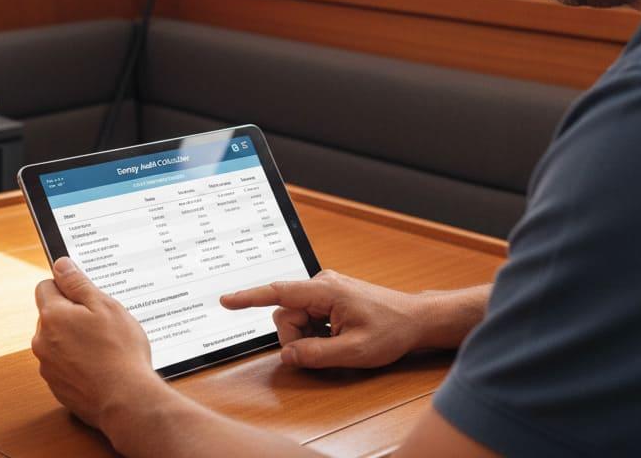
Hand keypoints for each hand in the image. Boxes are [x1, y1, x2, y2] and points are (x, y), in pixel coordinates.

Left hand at [32, 257, 160, 427]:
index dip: (66, 286)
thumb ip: (78, 283)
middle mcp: (42, 342)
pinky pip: (64, 364)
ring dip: (75, 339)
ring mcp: (48, 367)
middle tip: (101, 322)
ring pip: (58, 341)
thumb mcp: (104, 306)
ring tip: (104, 346)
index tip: (85, 294)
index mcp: (52, 317)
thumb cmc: (119, 351)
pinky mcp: (57, 386)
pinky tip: (100, 366)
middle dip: (72, 314)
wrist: (126, 400)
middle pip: (52, 315)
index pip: (45, 286)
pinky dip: (78, 362)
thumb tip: (60, 265)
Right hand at [220, 269, 432, 368]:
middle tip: (325, 351)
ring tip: (337, 342)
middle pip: (286, 314)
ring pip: (296, 318)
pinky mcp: (329, 297)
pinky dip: (316, 332)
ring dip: (308, 337)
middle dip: (297, 338)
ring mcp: (325, 290)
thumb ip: (315, 354)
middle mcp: (321, 284)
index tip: (225, 300)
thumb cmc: (392, 330)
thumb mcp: (354, 351)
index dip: (249, 297)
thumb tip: (286, 355)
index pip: (278, 293)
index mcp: (325, 290)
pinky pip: (308, 317)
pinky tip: (337, 337)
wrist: (415, 319)